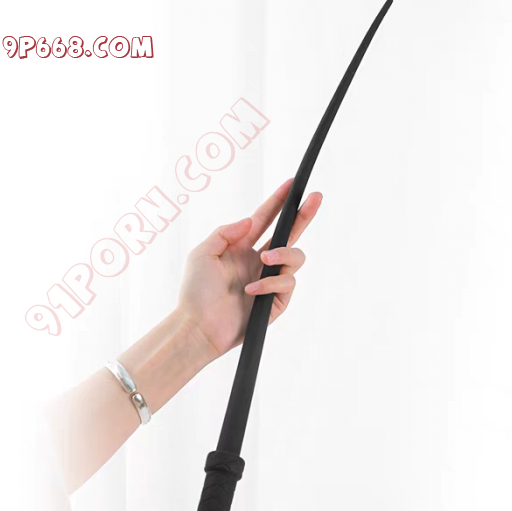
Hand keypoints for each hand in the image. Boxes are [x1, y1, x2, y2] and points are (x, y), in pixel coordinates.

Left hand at [177, 179, 322, 358]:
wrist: (198, 327)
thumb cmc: (195, 292)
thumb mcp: (203, 253)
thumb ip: (226, 231)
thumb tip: (251, 219)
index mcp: (242, 247)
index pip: (265, 220)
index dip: (278, 201)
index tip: (293, 184)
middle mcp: (259, 262)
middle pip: (289, 234)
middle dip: (303, 215)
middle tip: (316, 198)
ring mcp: (269, 281)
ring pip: (295, 257)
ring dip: (283, 253)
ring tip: (265, 258)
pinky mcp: (276, 301)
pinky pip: (287, 283)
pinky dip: (270, 282)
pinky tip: (251, 290)